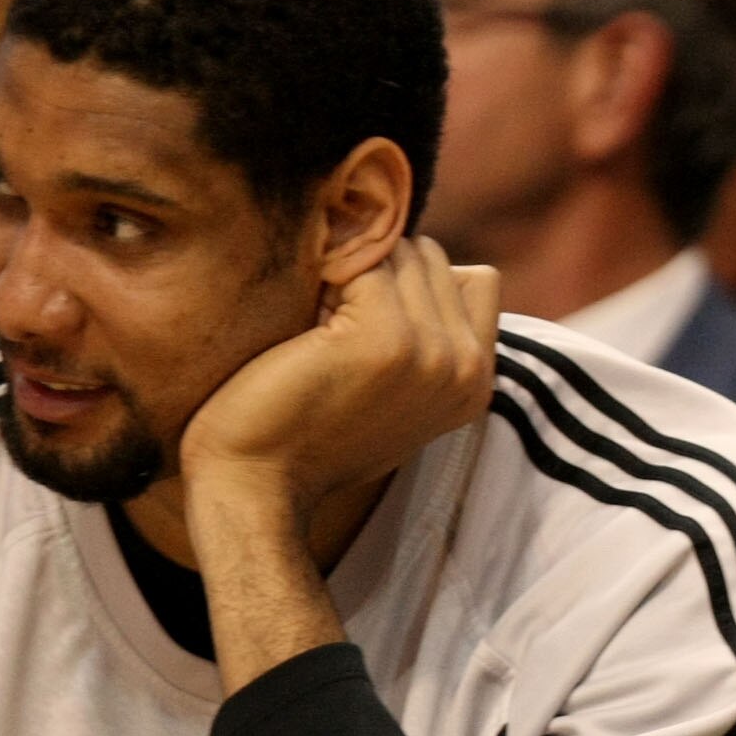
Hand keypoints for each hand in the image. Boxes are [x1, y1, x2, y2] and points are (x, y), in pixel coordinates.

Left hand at [181, 237, 500, 534]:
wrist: (259, 483)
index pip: (474, 279)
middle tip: (335, 332)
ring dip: (351, 275)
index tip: (366, 326)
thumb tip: (424, 257)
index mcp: (476, 384)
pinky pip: (360, 262)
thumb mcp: (393, 393)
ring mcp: (433, 353)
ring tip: (321, 334)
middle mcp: (468, 368)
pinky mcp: (386, 337)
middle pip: (432, 258)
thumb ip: (427, 340)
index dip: (414, 284)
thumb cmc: (309, 434)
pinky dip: (323, 281)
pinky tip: (304, 333)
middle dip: (380, 274)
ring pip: (398, 252)